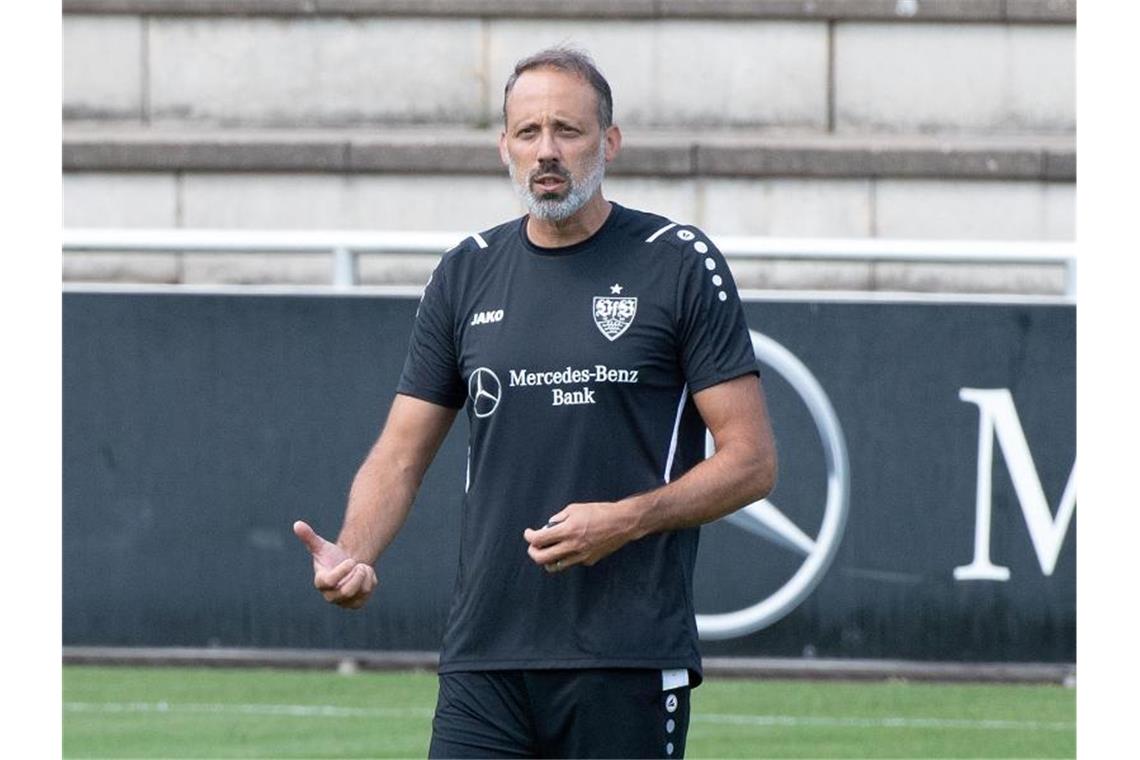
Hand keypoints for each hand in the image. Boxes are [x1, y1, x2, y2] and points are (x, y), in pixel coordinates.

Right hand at [293, 520, 377, 609]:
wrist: (348, 566)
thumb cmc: (332, 556)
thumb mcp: (321, 546)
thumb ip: (309, 537)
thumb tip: (297, 524)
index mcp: (320, 582)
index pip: (329, 582)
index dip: (342, 571)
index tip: (351, 561)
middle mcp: (330, 596)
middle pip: (347, 591)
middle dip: (357, 575)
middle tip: (358, 564)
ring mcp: (343, 602)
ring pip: (361, 590)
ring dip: (365, 574)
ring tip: (360, 568)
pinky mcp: (356, 604)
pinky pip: (368, 592)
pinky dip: (370, 579)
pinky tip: (364, 575)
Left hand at [522, 502, 636, 572]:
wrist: (622, 523)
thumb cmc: (600, 512)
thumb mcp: (575, 508)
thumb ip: (559, 518)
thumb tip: (549, 525)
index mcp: (567, 530)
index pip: (539, 539)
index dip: (529, 536)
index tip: (529, 533)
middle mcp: (572, 546)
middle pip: (542, 558)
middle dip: (533, 552)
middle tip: (533, 546)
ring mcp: (580, 556)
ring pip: (555, 566)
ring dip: (547, 559)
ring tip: (548, 551)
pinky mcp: (588, 560)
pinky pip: (571, 562)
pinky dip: (566, 556)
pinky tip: (570, 548)